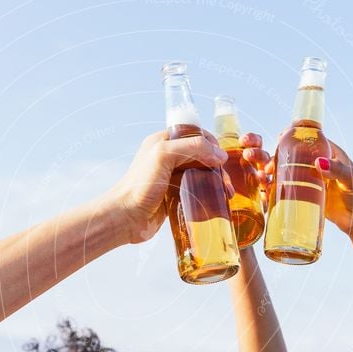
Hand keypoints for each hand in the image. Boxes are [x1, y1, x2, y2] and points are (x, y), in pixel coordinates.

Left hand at [106, 130, 267, 243]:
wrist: (125, 218)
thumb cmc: (140, 185)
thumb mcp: (164, 156)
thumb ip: (192, 147)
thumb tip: (219, 155)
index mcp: (163, 142)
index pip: (194, 134)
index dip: (211, 143)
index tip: (222, 158)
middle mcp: (167, 157)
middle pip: (200, 155)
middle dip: (216, 165)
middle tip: (226, 181)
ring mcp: (170, 178)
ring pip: (200, 174)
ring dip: (215, 181)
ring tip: (227, 194)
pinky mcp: (173, 196)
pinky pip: (195, 191)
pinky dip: (207, 195)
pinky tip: (217, 202)